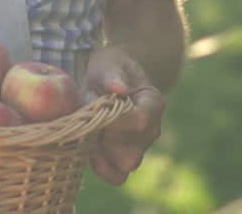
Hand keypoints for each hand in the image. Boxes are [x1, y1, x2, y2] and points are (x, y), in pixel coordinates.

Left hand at [82, 46, 165, 185]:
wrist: (111, 77)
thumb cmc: (110, 68)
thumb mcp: (108, 65)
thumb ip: (112, 76)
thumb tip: (120, 89)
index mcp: (152, 103)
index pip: (142, 122)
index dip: (117, 122)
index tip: (98, 109)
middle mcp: (151, 129)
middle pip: (132, 153)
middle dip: (106, 142)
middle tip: (91, 122)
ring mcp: (140, 145)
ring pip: (123, 166)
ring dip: (102, 154)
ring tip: (88, 132)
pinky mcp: (124, 156)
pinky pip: (117, 176)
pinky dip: (102, 168)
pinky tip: (89, 150)